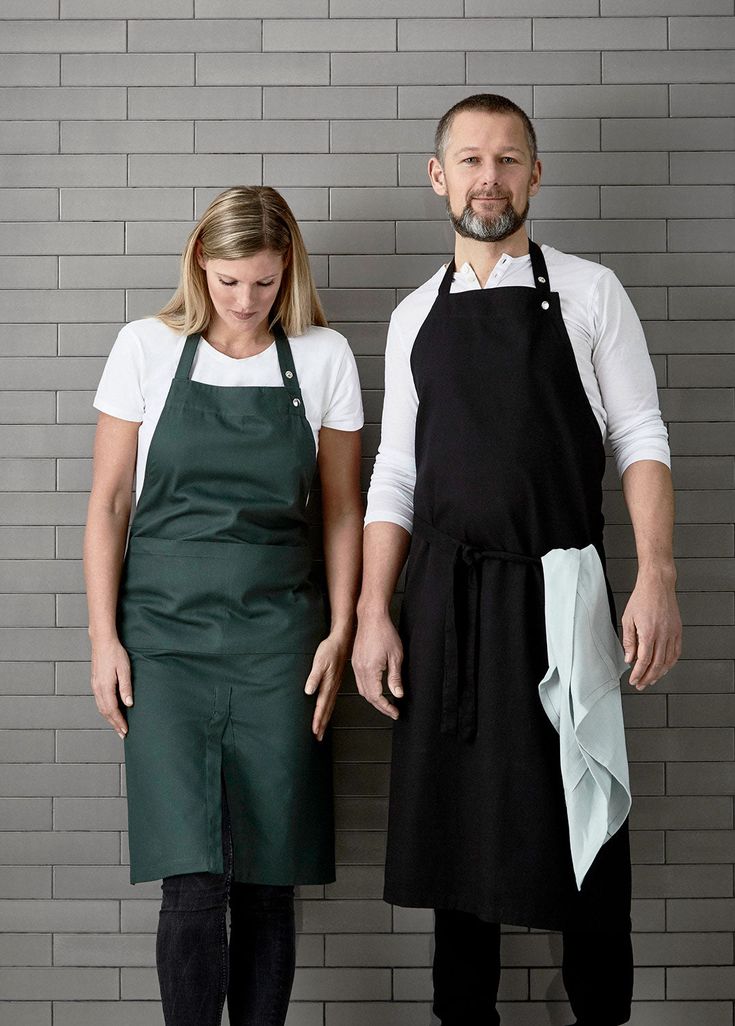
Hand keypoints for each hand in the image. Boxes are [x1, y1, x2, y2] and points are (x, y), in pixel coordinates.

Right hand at [90, 636, 132, 737]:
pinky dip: (105, 710)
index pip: (112, 710)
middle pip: (105, 712)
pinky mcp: (95, 682)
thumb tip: (129, 704)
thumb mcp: (125, 669)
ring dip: (109, 718)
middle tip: (122, 734)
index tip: (125, 731)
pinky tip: (111, 711)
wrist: (102, 642)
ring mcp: (95, 685)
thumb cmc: (115, 653)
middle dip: (114, 724)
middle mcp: (98, 688)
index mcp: (105, 687)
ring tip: (117, 726)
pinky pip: (99, 701)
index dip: (119, 722)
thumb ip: (126, 687)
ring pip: (101, 707)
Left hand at [305, 630, 350, 741]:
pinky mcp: (335, 682)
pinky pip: (331, 700)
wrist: (342, 641)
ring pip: (330, 707)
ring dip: (325, 719)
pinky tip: (327, 712)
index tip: (314, 730)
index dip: (317, 719)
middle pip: (327, 710)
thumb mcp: (319, 661)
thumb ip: (314, 677)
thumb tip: (308, 691)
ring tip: (321, 729)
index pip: (322, 706)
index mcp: (329, 684)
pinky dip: (328, 710)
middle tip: (318, 737)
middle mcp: (333, 687)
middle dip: (322, 725)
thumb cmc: (330, 650)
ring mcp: (335, 686)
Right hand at [352, 610, 402, 719]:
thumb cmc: (385, 633)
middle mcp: (360, 669)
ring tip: (386, 703)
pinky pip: (359, 681)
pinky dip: (367, 689)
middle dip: (380, 706)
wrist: (371, 617)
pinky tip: (376, 689)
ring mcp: (355, 665)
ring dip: (373, 699)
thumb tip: (398, 694)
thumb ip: (395, 677)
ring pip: (362, 690)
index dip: (386, 707)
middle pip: (368, 696)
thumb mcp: (396, 656)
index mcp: (370, 669)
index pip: (376, 696)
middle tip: (392, 711)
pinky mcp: (355, 661)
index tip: (395, 712)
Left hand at [622, 569, 681, 689]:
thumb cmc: (641, 598)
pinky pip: (676, 652)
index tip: (633, 680)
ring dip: (660, 673)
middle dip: (648, 677)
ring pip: (668, 661)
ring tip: (651, 679)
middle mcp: (663, 635)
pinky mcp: (678, 631)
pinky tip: (664, 667)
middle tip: (641, 684)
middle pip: (657, 664)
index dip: (638, 673)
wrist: (657, 585)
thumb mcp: (628, 619)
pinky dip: (670, 663)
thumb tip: (629, 658)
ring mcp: (672, 633)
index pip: (644, 660)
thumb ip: (628, 640)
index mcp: (648, 632)